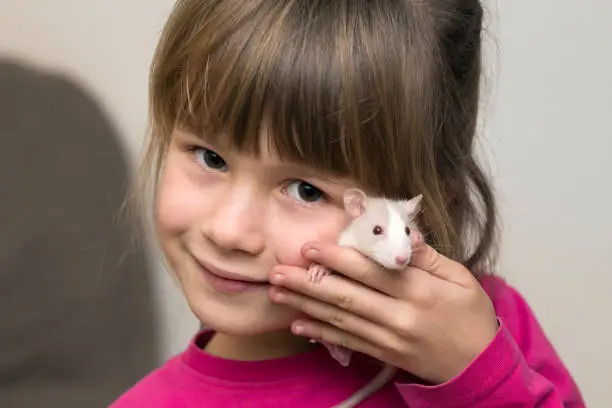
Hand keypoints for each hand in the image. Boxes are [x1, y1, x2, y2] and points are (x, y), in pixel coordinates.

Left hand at [268, 240, 498, 383]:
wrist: (479, 364)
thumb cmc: (470, 314)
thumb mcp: (460, 278)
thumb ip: (427, 257)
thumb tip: (402, 233)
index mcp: (420, 291)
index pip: (371, 271)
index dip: (338, 258)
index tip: (309, 247)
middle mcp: (400, 316)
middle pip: (347, 296)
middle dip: (308, 283)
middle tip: (276, 272)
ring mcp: (389, 339)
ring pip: (341, 319)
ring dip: (305, 305)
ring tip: (277, 293)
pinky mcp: (384, 354)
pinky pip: (348, 342)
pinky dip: (322, 333)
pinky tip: (299, 324)